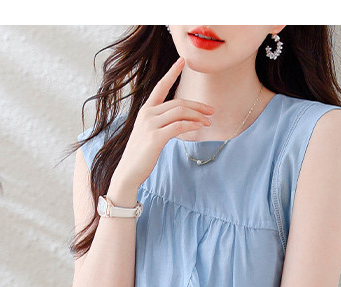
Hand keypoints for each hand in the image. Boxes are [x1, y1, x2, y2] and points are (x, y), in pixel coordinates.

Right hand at [115, 56, 214, 187]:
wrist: (128, 172)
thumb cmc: (141, 155)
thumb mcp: (150, 134)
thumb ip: (162, 124)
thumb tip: (182, 122)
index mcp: (145, 110)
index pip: (160, 87)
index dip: (172, 73)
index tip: (182, 60)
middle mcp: (147, 114)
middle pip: (178, 103)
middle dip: (197, 106)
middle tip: (211, 110)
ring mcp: (150, 125)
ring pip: (179, 112)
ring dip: (197, 116)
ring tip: (208, 122)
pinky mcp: (155, 137)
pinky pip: (178, 126)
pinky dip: (191, 125)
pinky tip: (199, 127)